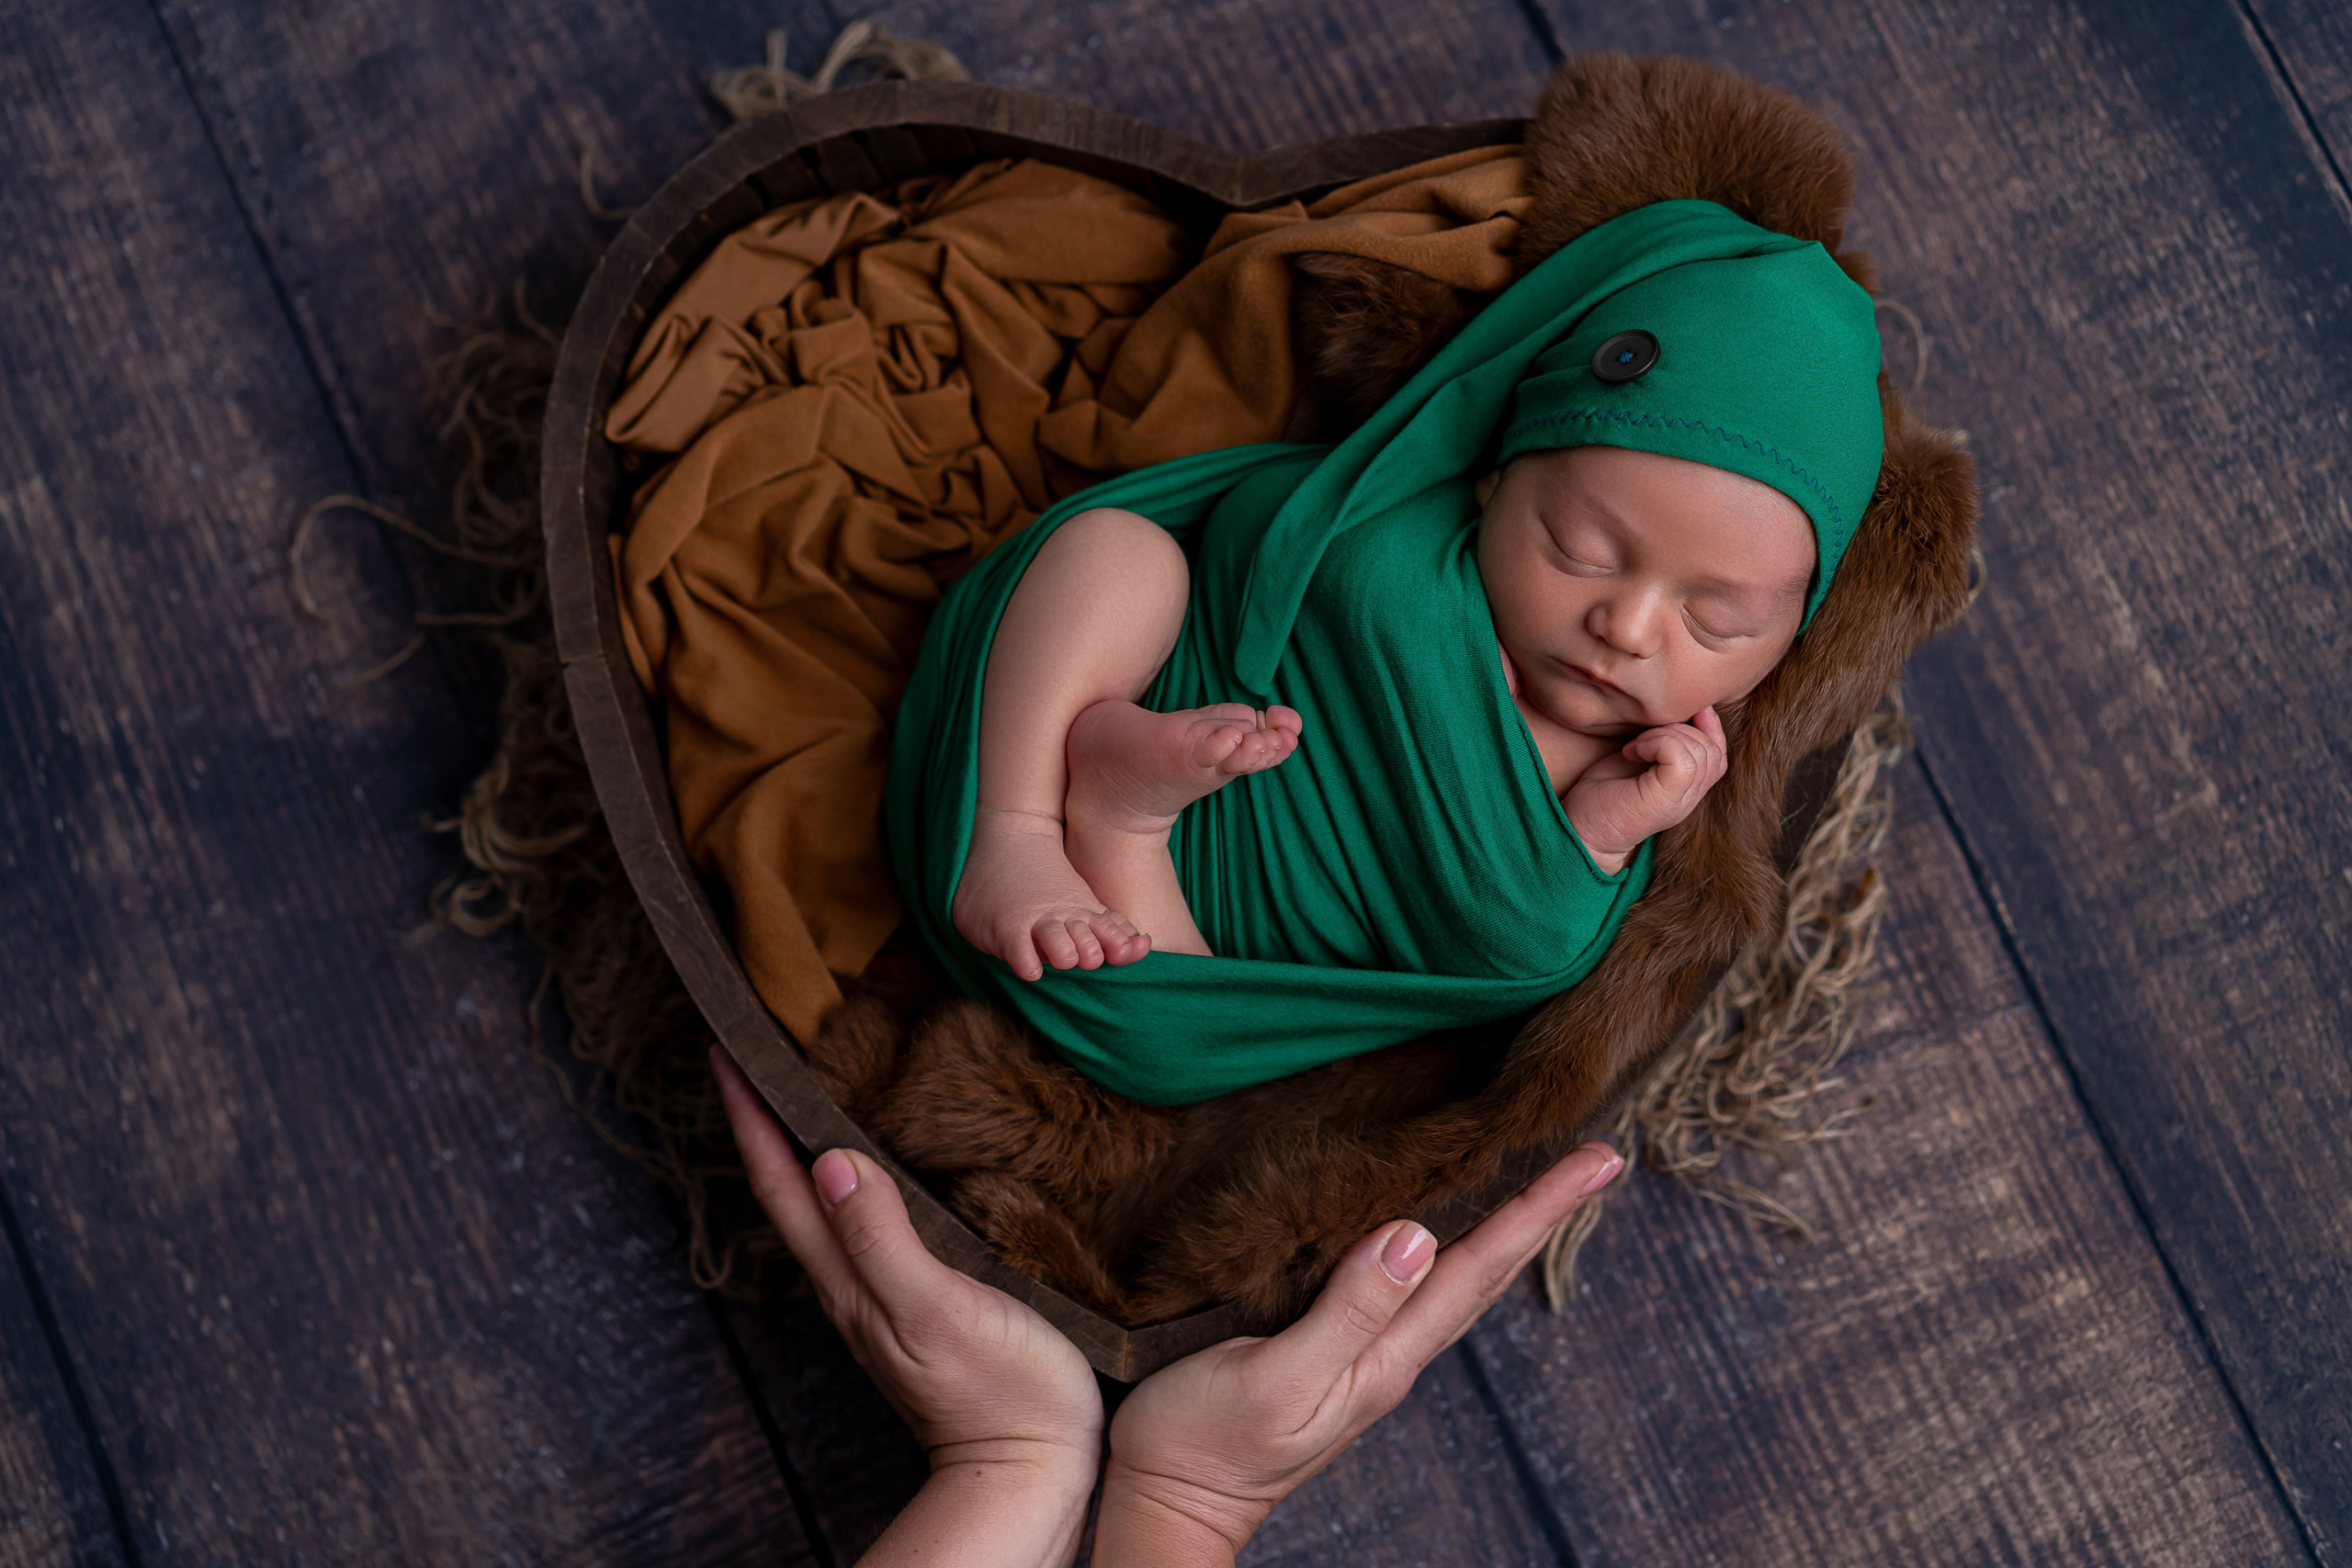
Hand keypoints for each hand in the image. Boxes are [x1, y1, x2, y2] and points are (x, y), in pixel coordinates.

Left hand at [715, 1048, 1102, 1567]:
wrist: (1035, 1467)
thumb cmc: (1000, 1391)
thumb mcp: (939, 1310)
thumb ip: (884, 1241)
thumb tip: (831, 1162)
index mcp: (847, 1277)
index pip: (780, 1181)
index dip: (749, 1113)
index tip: (725, 1047)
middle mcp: (852, 1281)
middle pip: (790, 1186)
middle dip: (766, 1115)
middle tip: (758, 1046)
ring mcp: (884, 1293)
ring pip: (827, 1201)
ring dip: (808, 1139)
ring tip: (813, 1081)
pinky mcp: (924, 1297)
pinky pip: (872, 1218)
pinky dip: (861, 1171)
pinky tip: (886, 1155)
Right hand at [1093, 1141, 1624, 1564]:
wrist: (1160, 1504)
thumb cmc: (1202, 1446)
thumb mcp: (1275, 1378)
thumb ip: (1347, 1312)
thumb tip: (1416, 1235)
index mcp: (1386, 1357)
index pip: (1481, 1267)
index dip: (1540, 1208)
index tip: (1596, 1159)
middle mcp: (1389, 1353)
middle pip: (1485, 1270)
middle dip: (1543, 1209)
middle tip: (1599, 1155)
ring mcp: (1362, 1355)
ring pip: (1453, 1276)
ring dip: (1504, 1225)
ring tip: (1541, 1179)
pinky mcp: (1327, 1349)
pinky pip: (1407, 1285)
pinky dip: (1442, 1243)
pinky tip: (1434, 1226)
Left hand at [1562, 704, 1728, 873]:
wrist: (1581, 832)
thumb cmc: (1602, 795)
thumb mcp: (1637, 760)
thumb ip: (1661, 743)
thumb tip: (1676, 709)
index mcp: (1687, 788)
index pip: (1718, 754)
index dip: (1709, 726)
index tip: (1681, 713)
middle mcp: (1690, 798)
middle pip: (1712, 750)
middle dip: (1680, 727)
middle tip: (1642, 737)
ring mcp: (1679, 801)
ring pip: (1699, 751)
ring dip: (1664, 734)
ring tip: (1635, 746)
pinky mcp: (1663, 801)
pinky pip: (1681, 758)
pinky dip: (1656, 742)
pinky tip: (1632, 752)